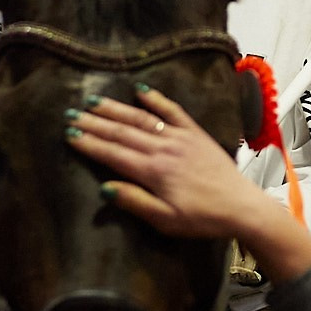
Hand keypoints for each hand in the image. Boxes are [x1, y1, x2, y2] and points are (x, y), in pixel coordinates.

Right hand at [66, 88, 310, 282]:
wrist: (241, 206)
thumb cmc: (201, 219)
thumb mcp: (165, 220)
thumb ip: (135, 202)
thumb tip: (104, 187)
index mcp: (153, 171)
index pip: (113, 154)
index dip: (89, 144)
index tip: (68, 134)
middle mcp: (163, 148)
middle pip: (122, 132)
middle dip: (95, 123)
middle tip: (71, 114)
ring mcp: (180, 137)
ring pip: (142, 118)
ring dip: (116, 109)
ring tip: (94, 102)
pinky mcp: (196, 133)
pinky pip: (173, 111)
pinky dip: (156, 98)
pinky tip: (140, 89)